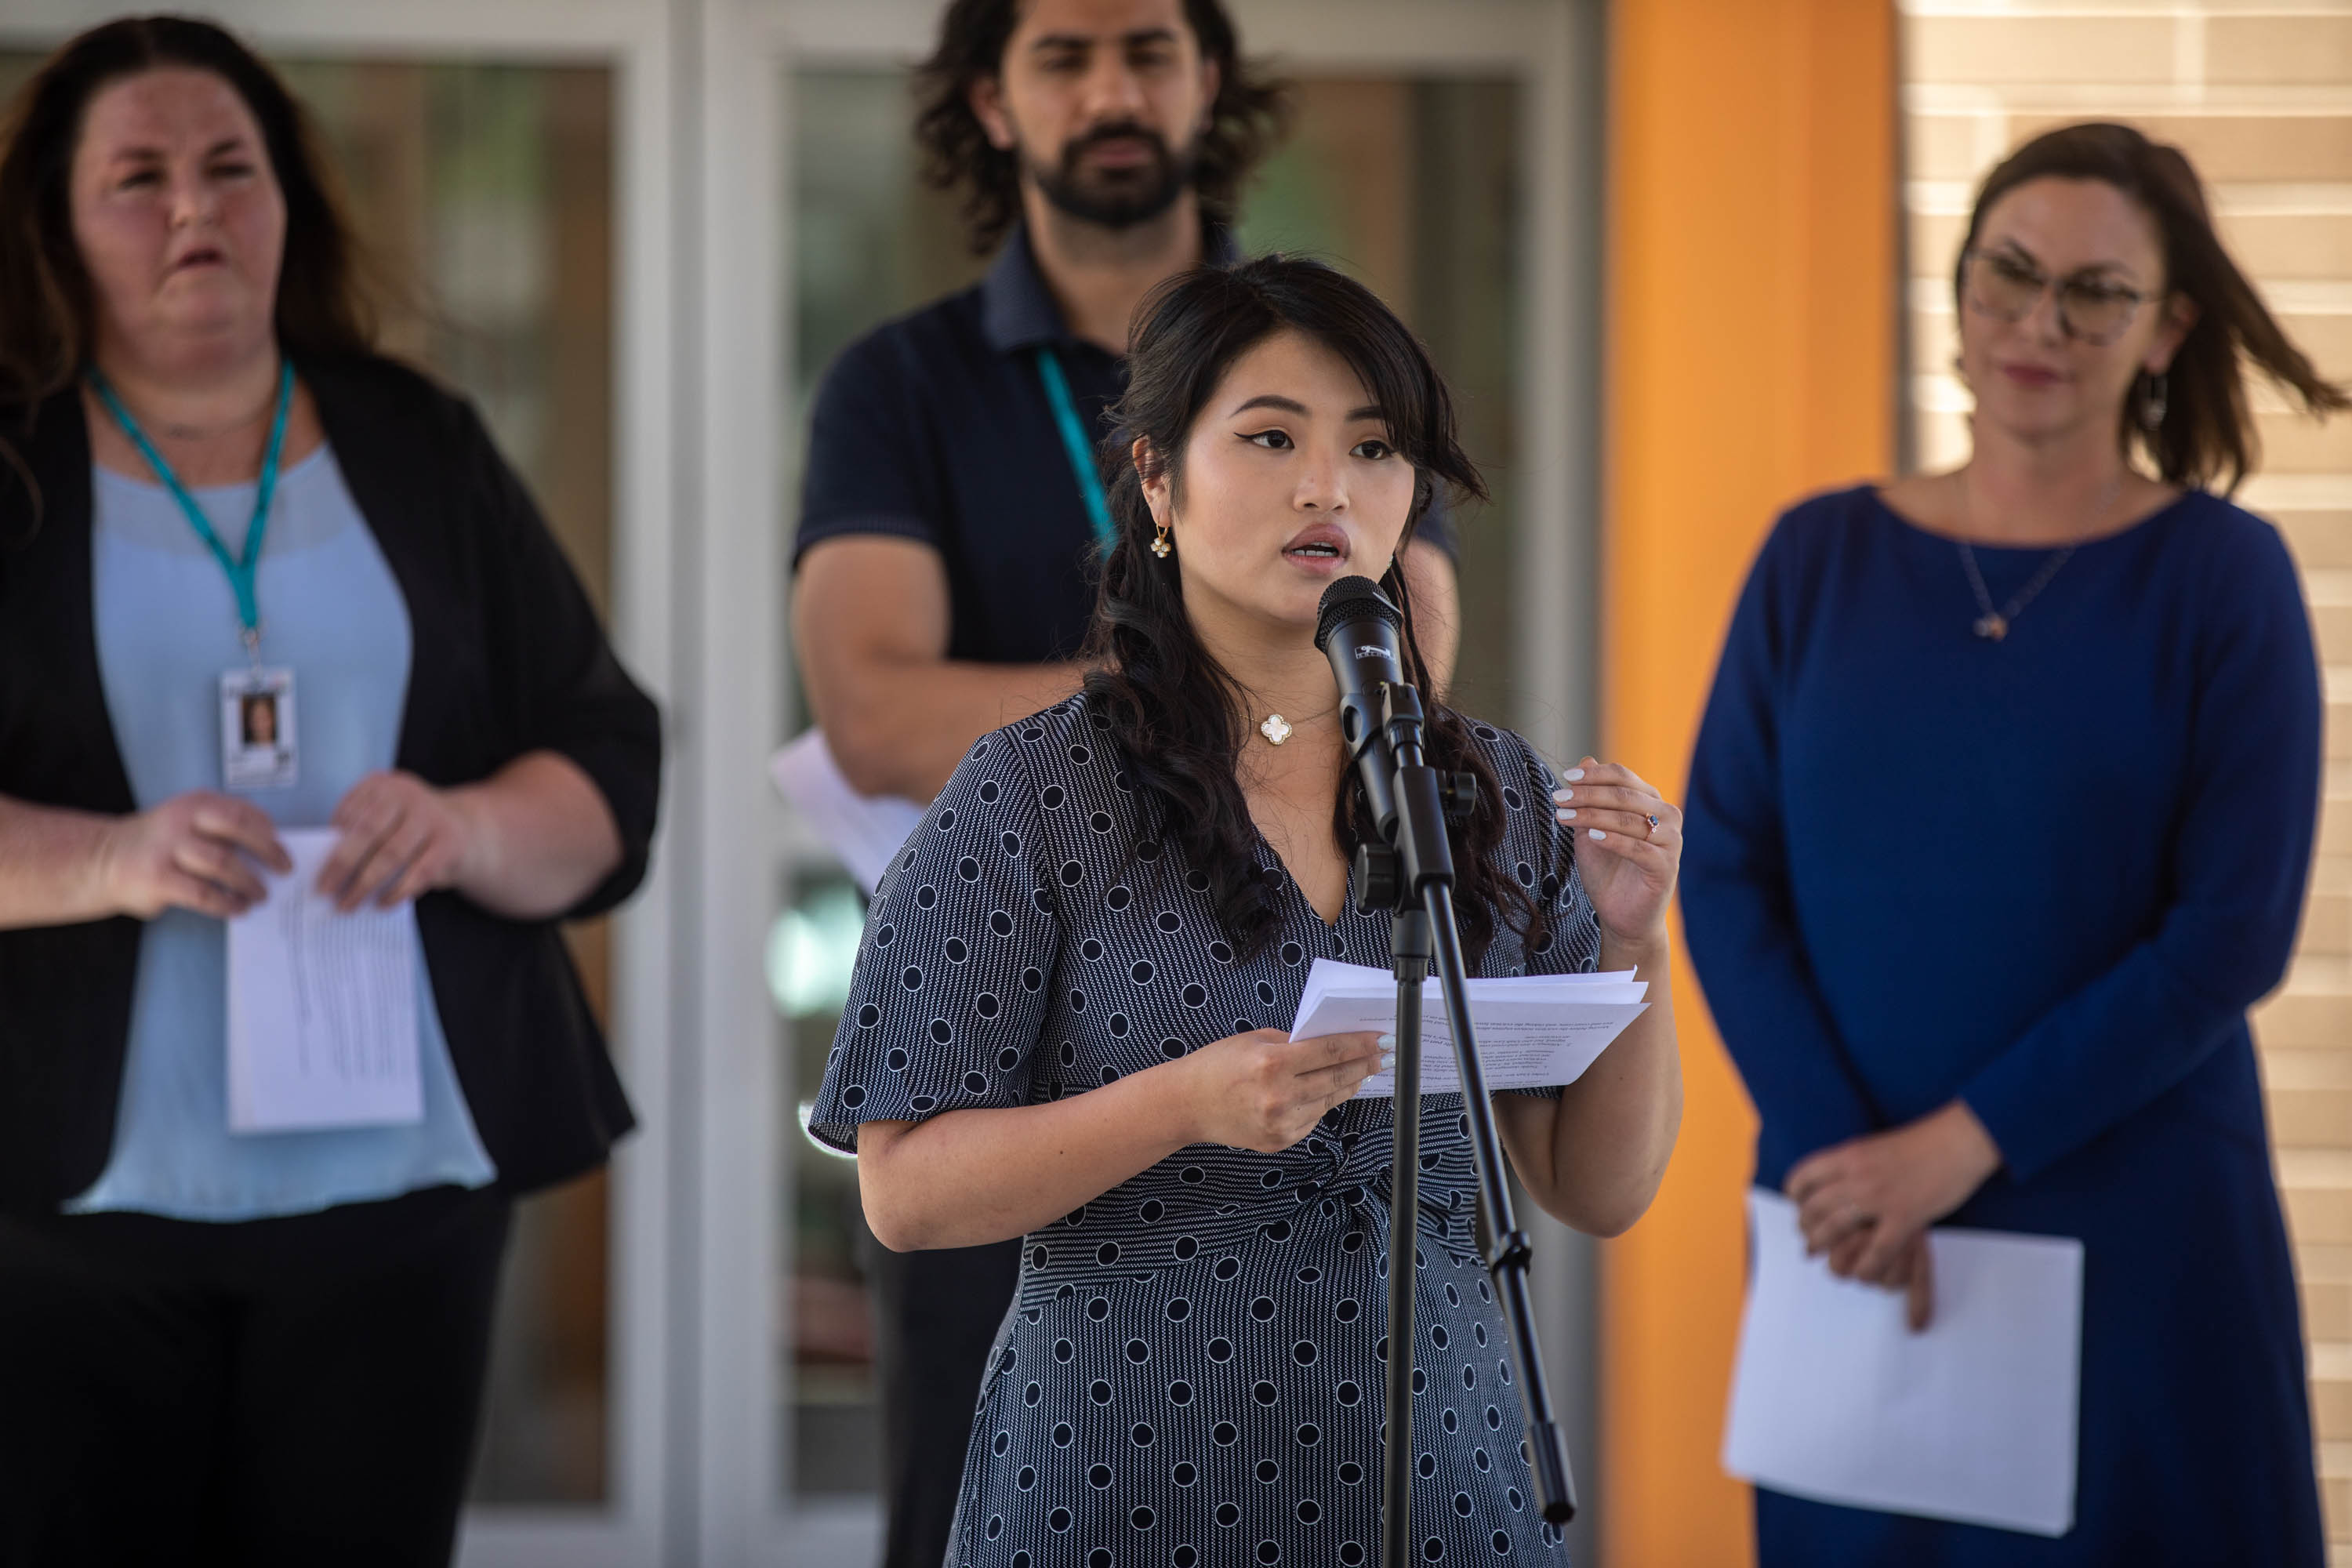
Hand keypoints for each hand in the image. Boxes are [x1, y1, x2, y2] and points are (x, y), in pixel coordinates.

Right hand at [98, 791, 290, 919]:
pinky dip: (227, 903)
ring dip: (249, 882)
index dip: (267, 830)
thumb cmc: (161, 844)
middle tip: (285, 870)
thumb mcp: (188, 822)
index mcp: (196, 803)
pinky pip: (203, 893)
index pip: (243, 810)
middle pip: (237, 828)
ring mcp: (168, 848)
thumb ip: (222, 828)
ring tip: (262, 895)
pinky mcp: (158, 878)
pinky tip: (238, 908)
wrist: (102, 860)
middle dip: (268, 850)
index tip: (283, 848)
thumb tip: (271, 850)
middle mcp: (182, 820)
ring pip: (223, 863)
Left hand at [319, 771, 479, 910]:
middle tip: (324, 891)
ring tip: (348, 904)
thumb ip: (358, 831)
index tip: (315, 872)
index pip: (349, 813)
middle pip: (368, 832)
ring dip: (366, 884)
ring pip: (392, 854)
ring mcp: (431, 816)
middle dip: (342, 865)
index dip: (331, 844)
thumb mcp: (383, 816)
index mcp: (382, 784)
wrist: (465, 826)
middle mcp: (407, 794)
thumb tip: (326, 868)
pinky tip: (382, 903)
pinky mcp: (450, 841)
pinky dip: (398, 891)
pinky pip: (419, 872)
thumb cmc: (408, 827)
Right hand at [1176, 1029, 1386, 1152]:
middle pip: (1336, 1078)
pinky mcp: (1279, 1140)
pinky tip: (1328, 1092)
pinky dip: (1322, 1104)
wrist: (1187, 1105)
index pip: (1329, 1051)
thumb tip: (1330, 1041)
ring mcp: (1280, 1122)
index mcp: (1272, 1063)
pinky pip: (1312, 1119)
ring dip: (1347, 1086)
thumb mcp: (1254, 1039)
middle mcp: (1279, 1096)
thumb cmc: (1217, 1066)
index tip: (1379, 1039)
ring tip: (1360, 1073)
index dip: (1359, 1045)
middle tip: (1381, 1056)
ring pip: (1328, 1101)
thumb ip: (1292, 1041)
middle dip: (1363, 1066)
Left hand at [1553, 758, 1680, 943]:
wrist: (1622, 916)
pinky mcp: (1666, 866)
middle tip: (1558, 798)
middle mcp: (1666, 816)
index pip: (1623, 777)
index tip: (1565, 778)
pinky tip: (1592, 836)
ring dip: (1592, 815)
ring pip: (1628, 819)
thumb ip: (1590, 799)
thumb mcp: (1590, 830)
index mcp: (1651, 802)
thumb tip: (1585, 759)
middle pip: (1624, 795)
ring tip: (1563, 816)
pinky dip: (1613, 840)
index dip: (1593, 776)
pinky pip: (1638, 848)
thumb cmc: (1607, 870)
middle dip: (1587, 795)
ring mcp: (1671, 841)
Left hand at [1786, 1102, 2000, 1329]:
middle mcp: (1856, 1176)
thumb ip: (1853, 1162)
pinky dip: (1864, 1266)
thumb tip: (1837, 1178)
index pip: (1805, 1176)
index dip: (1795, 1194)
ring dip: (1820, 1245)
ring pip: (1834, 1229)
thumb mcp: (1875, 1145)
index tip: (1797, 1205)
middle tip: (1806, 1238)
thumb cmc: (1922, 1142)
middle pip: (1814, 1207)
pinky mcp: (1904, 1217)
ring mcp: (1878, 1198)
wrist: (1958, 1141)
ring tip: (1816, 1254)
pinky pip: (1875, 1251)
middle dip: (1804, 1226)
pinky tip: (1860, 1273)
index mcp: (1848, 1154)